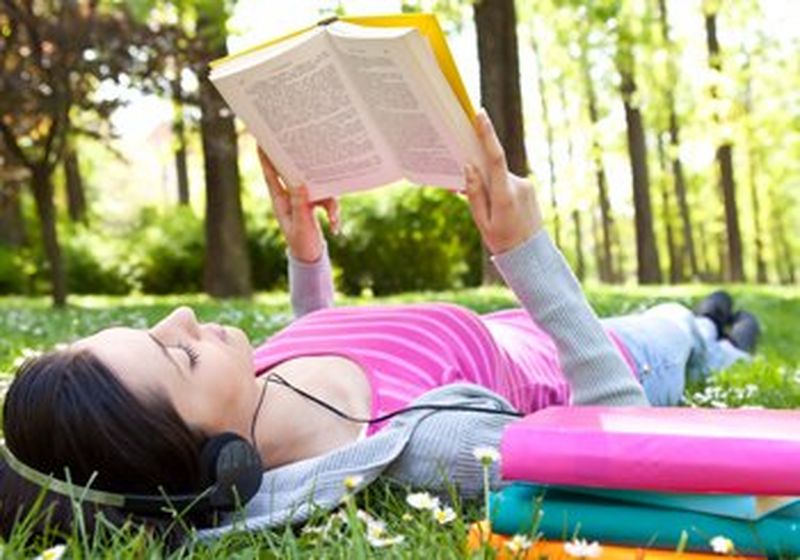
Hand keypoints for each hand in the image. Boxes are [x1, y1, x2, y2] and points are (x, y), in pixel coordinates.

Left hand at [257, 148, 339, 262]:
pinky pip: (328, 200)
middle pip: (297, 175)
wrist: (310, 257)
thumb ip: (301, 204)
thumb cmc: (301, 242)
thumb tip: (300, 183)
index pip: (271, 175)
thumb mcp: (301, 224)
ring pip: (317, 187)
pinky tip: (336, 227)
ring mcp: (304, 199)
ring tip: (333, 219)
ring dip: (329, 203)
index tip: (261, 141)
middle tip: (307, 151)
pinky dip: (334, 212)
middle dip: (305, 167)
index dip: (266, 158)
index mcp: (280, 200)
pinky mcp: (316, 203)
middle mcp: (292, 196)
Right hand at [463, 111, 542, 254]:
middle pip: (492, 169)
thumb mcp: (482, 222)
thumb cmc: (503, 241)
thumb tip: (468, 167)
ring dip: (488, 186)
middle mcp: (518, 186)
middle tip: (466, 183)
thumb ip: (474, 193)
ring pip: (498, 176)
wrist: (531, 255)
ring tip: (488, 212)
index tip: (480, 115)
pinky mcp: (528, 188)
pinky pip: (506, 182)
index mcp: (505, 195)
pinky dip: (497, 189)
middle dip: (478, 173)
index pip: (495, 157)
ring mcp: (525, 186)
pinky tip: (496, 209)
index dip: (487, 135)